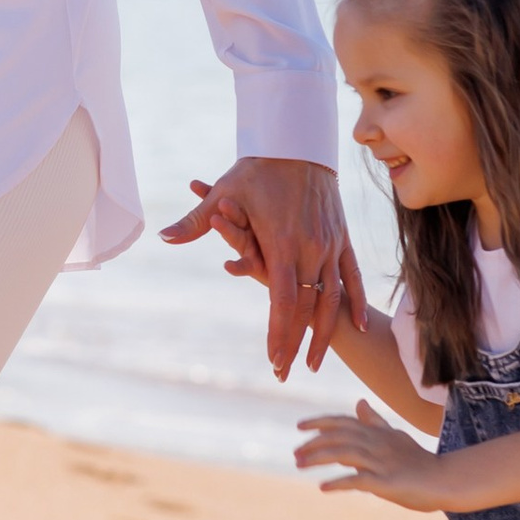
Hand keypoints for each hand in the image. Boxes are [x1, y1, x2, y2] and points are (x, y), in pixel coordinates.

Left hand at [158, 156, 364, 378]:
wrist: (299, 145)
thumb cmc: (258, 170)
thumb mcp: (224, 194)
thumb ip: (195, 222)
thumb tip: (163, 237)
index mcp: (285, 243)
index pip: (283, 299)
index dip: (279, 332)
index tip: (273, 359)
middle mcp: (312, 247)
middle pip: (308, 307)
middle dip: (297, 344)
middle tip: (285, 374)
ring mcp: (332, 243)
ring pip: (333, 298)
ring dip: (324, 333)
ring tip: (315, 362)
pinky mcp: (343, 237)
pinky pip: (352, 275)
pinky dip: (353, 302)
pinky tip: (355, 326)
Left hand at [293, 402, 449, 508]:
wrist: (446, 481)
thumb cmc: (418, 460)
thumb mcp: (395, 436)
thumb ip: (375, 421)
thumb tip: (360, 402)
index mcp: (378, 433)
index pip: (343, 422)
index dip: (320, 422)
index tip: (300, 426)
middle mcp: (377, 444)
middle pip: (338, 437)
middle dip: (313, 444)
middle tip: (296, 455)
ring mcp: (382, 463)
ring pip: (344, 454)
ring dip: (318, 458)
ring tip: (300, 466)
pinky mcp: (387, 483)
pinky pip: (358, 480)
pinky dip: (339, 482)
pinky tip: (324, 487)